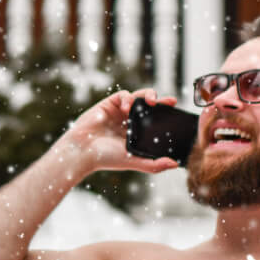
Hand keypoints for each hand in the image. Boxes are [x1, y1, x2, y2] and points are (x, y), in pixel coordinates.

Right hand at [60, 89, 184, 175]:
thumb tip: (175, 164)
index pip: (153, 120)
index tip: (176, 110)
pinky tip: (126, 108)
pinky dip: (128, 98)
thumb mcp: (134, 161)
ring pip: (137, 96)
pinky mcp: (109, 104)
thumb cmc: (106, 158)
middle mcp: (128, 121)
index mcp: (135, 134)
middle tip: (169, 101)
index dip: (165, 114)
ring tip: (150, 102)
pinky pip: (123, 95)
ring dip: (146, 96)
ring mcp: (118, 112)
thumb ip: (154, 164)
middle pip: (148, 106)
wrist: (83, 151)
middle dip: (160, 100)